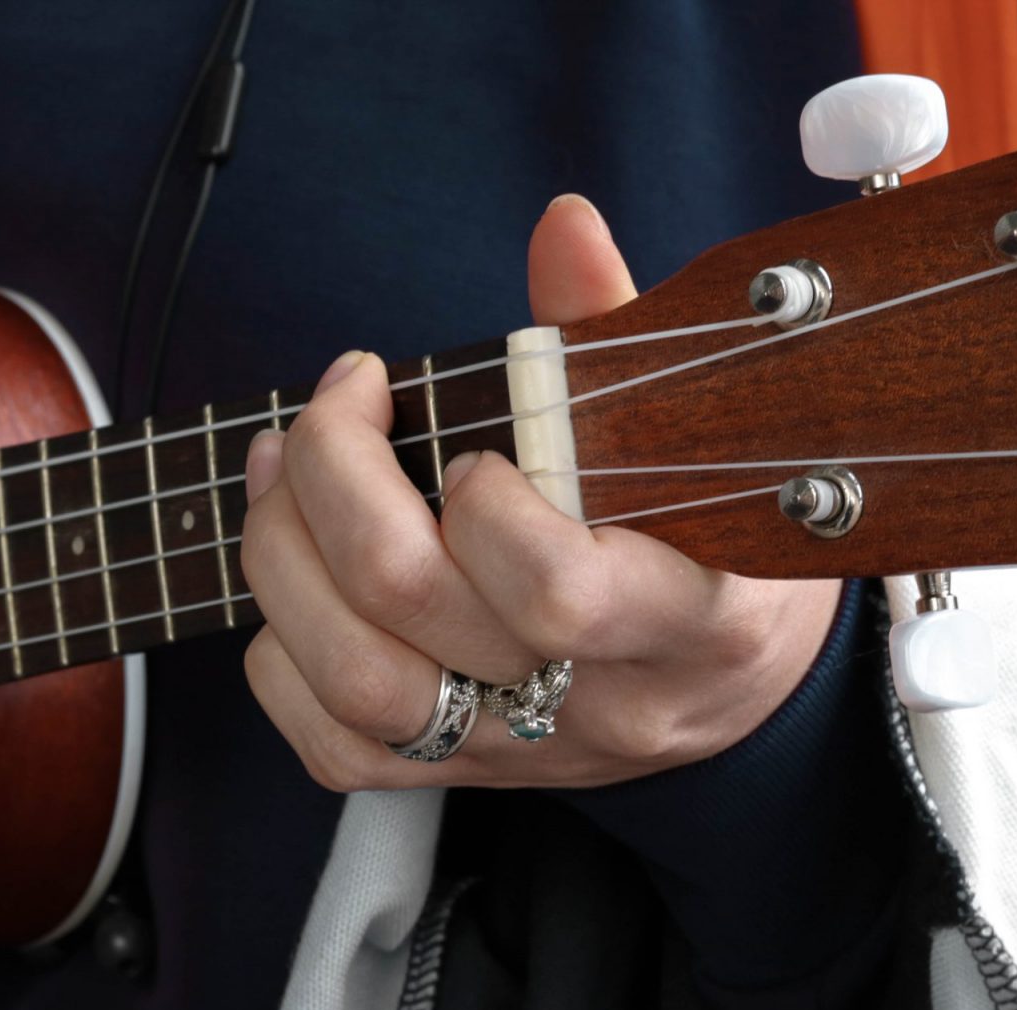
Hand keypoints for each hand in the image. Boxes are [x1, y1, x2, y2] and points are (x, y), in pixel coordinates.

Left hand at [240, 195, 840, 789]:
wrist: (737, 689)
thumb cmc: (721, 541)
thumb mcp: (709, 442)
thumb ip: (620, 336)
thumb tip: (560, 225)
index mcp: (691, 618)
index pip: (560, 592)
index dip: (482, 504)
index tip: (464, 440)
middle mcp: (598, 700)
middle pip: (414, 609)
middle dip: (333, 481)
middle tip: (333, 408)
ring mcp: (520, 751)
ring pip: (357, 684)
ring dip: (281, 558)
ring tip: (280, 469)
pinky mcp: (457, 777)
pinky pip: (331, 747)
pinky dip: (279, 656)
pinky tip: (296, 581)